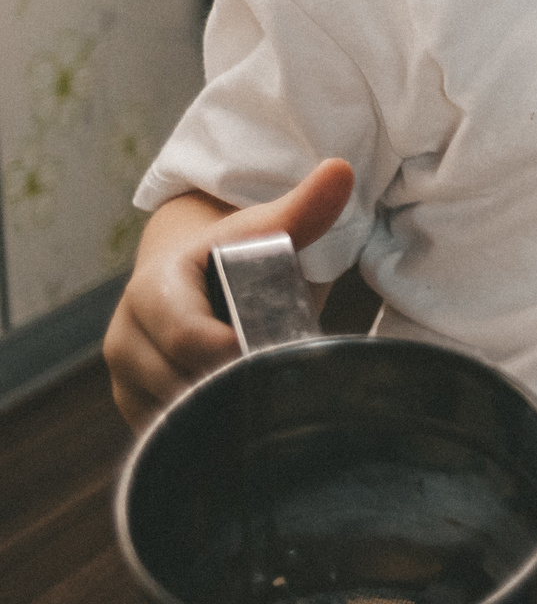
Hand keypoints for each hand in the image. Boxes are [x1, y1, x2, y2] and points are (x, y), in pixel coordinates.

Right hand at [102, 158, 353, 426]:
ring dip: (216, 413)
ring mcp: (127, 375)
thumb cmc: (236, 250)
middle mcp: (127, 336)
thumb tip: (341, 171)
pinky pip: (166, 432)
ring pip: (170, 414)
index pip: (184, 334)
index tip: (269, 356)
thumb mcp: (265, 227)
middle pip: (177, 381)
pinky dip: (203, 432)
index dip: (227, 351)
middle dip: (227, 386)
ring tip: (264, 402)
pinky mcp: (136, 404)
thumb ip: (303, 209)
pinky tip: (242, 423)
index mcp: (154, 289)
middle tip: (278, 388)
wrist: (193, 275)